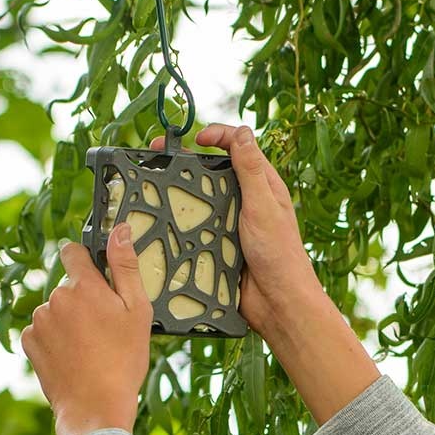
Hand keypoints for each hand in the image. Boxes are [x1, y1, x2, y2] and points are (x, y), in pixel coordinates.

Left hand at [21, 226, 152, 434]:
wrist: (95, 405)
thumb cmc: (123, 361)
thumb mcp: (137, 311)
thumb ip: (126, 266)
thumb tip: (121, 230)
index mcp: (84, 286)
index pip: (73, 251)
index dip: (85, 259)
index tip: (95, 274)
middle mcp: (55, 298)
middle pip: (68, 286)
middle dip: (83, 299)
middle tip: (105, 327)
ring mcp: (39, 320)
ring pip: (56, 309)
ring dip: (69, 320)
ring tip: (90, 346)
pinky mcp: (29, 341)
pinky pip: (42, 330)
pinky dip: (55, 338)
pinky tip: (74, 356)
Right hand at [150, 123, 322, 336]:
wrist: (278, 302)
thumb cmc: (280, 254)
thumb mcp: (264, 206)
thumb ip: (252, 170)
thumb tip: (243, 132)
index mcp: (263, 185)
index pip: (239, 146)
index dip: (218, 135)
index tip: (197, 138)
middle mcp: (246, 200)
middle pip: (214, 170)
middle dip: (187, 159)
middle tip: (158, 154)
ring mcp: (231, 222)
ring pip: (201, 198)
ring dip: (181, 190)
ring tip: (154, 182)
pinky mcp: (219, 244)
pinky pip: (197, 227)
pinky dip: (181, 221)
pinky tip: (162, 217)